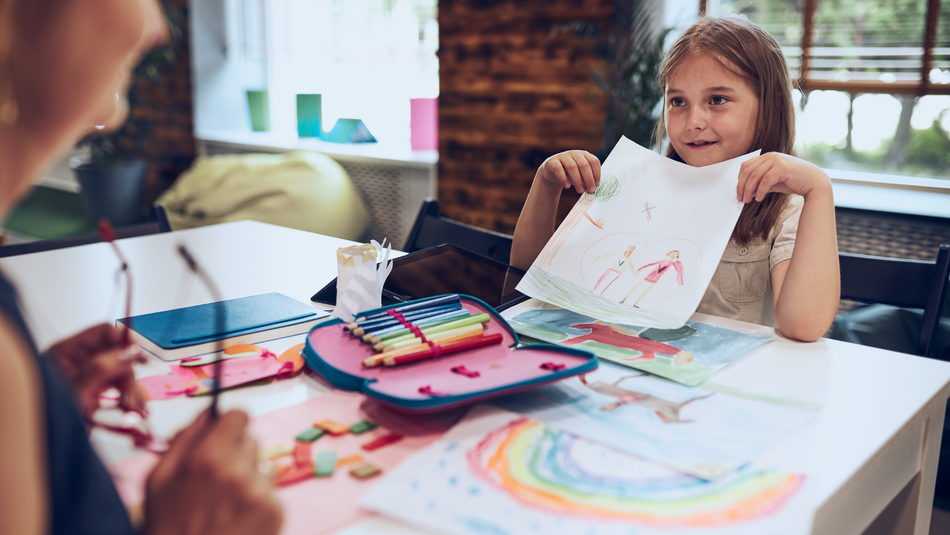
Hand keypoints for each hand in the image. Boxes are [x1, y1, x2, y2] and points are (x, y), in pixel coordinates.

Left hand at [45, 324, 146, 417]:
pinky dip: (130, 400)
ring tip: (137, 412)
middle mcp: (79, 360)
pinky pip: (119, 389)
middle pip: (117, 355)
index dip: (126, 341)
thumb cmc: (44, 418)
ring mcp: (88, 376)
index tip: (142, 359)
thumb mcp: (74, 390)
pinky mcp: (95, 392)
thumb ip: (102, 367)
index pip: (104, 333)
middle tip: (131, 400)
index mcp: (67, 351)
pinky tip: (137, 411)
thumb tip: (131, 351)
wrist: (40, 443)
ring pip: (122, 374)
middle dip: (129, 377)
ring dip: (133, 391)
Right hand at [144, 410, 282, 534]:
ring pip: (263, 468)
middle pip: (252, 441)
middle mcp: (238, 471)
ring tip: (225, 507)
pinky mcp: (275, 512)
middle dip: (236, 455)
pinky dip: (258, 503)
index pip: (239, 416)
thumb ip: (184, 439)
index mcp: (207, 458)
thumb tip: (207, 413)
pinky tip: (237, 521)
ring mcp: (260, 493)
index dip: (230, 425)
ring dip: (249, 480)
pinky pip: (271, 492)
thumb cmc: (167, 527)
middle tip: (217, 482)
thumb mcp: (159, 480)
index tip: (225, 436)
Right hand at [538, 150, 600, 193]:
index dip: (597, 173)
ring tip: (580, 191)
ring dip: (578, 180)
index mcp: (584, 155)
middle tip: (591, 190)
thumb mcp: (581, 175)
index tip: (597, 184)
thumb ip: (587, 179)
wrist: (553, 173)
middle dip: (589, 179)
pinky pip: (558, 169)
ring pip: (572, 166)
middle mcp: (574, 153)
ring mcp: (563, 156)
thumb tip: (593, 188)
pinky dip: (563, 178)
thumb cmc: (570, 174)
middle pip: (584, 164)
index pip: (594, 161)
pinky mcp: (552, 162)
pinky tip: (567, 186)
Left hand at [737, 153, 831, 202]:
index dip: (740, 179)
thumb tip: (746, 191)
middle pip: (748, 170)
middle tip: (740, 198)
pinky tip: (759, 198)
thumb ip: (760, 182)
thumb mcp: (773, 181)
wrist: (814, 182)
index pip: (747, 166)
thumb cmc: (794, 182)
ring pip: (755, 176)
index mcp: (767, 157)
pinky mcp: (782, 168)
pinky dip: (760, 191)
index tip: (739, 191)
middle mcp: (771, 156)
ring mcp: (777, 160)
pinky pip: (765, 181)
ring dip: (749, 190)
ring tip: (748, 200)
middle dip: (742, 186)